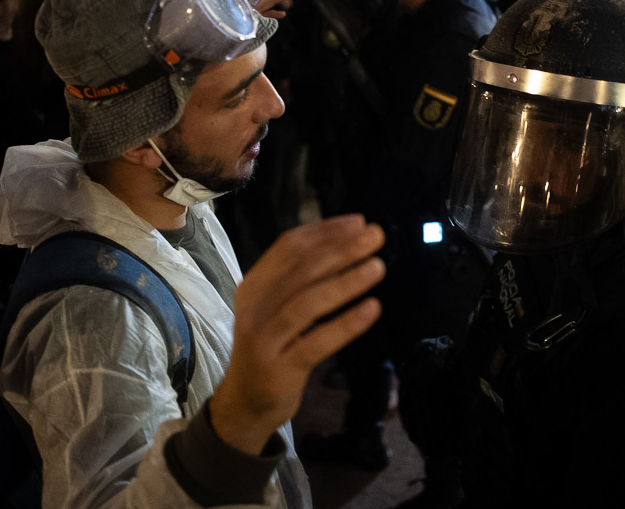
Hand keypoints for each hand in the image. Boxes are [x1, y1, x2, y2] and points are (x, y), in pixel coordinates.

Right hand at [211, 215, 384, 454]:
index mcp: (255, 285)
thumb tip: (345, 242)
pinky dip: (346, 324)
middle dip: (341, 249)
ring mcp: (265, 338)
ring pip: (307, 303)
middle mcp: (256, 307)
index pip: (289, 248)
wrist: (246, 401)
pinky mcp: (280, 368)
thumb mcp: (276, 307)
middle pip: (300, 270)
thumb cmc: (272, 346)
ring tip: (378, 267)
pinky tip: (372, 309)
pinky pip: (316, 342)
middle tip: (375, 236)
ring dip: (346, 282)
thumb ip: (300, 278)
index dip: (325, 232)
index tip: (358, 222)